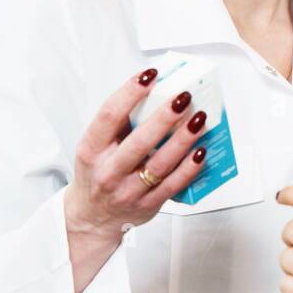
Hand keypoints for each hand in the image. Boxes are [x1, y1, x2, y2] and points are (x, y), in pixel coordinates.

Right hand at [64, 66, 210, 244]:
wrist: (93, 217)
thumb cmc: (98, 173)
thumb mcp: (95, 147)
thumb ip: (118, 124)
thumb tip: (154, 92)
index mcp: (91, 150)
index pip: (109, 116)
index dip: (130, 93)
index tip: (150, 76)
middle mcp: (107, 172)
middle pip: (138, 141)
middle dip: (164, 117)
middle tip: (183, 97)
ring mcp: (128, 191)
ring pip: (159, 164)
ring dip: (183, 140)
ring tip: (199, 119)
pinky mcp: (147, 205)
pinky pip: (173, 185)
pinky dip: (189, 167)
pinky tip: (201, 150)